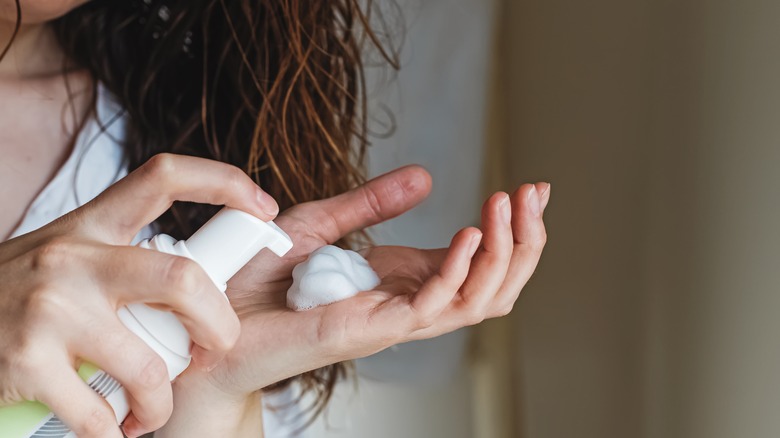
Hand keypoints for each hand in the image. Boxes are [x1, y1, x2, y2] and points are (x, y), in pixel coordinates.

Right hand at [0, 154, 277, 437]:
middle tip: (216, 348)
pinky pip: (101, 415)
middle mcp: (73, 259)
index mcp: (90, 227)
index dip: (224, 182)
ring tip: (149, 411)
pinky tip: (108, 428)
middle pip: (183, 280)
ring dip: (160, 403)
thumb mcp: (68, 259)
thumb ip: (123, 261)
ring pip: (151, 366)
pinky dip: (113, 432)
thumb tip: (201, 282)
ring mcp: (49, 309)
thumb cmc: (17, 296)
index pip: (164, 178)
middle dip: (219, 325)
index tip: (265, 207)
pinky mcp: (25, 362)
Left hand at [168, 165, 548, 411]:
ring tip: (510, 207)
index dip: (509, 227)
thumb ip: (370, 204)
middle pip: (492, 285)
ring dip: (504, 253)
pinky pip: (433, 307)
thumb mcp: (319, 224)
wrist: (208, 323)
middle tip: (534, 194)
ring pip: (478, 300)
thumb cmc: (255, 284)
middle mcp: (406, 304)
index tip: (530, 187)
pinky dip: (459, 272)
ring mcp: (393, 322)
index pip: (475, 260)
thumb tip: (425, 177)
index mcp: (399, 281)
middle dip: (524, 240)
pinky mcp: (371, 330)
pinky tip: (468, 233)